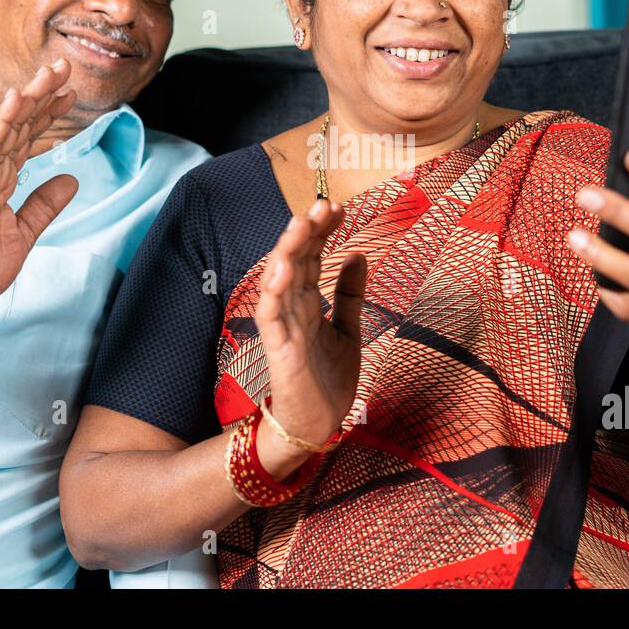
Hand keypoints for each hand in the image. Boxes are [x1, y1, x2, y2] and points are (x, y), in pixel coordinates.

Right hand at [0, 59, 79, 315]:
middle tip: (63, 67)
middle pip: (19, 127)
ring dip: (28, 100)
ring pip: (6, 131)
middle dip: (42, 96)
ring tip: (47, 75)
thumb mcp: (24, 233)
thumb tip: (71, 179)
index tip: (69, 94)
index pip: (27, 140)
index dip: (47, 116)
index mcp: (0, 183)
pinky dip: (3, 124)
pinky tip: (16, 101)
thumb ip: (44, 205)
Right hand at [255, 198, 364, 447]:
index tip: (338, 207)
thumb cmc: (328, 378)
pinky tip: (282, 269)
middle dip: (307, 232)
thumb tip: (357, 254)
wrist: (318, 425)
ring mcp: (284, 327)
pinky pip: (272, 316)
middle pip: (295, 261)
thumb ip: (349, 294)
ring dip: (288, 251)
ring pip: (280, 281)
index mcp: (307, 302)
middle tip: (323, 204)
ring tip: (300, 224)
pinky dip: (275, 291)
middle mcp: (292, 309)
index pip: (311, 256)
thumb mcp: (348, 328)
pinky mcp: (280, 350)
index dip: (322, 231)